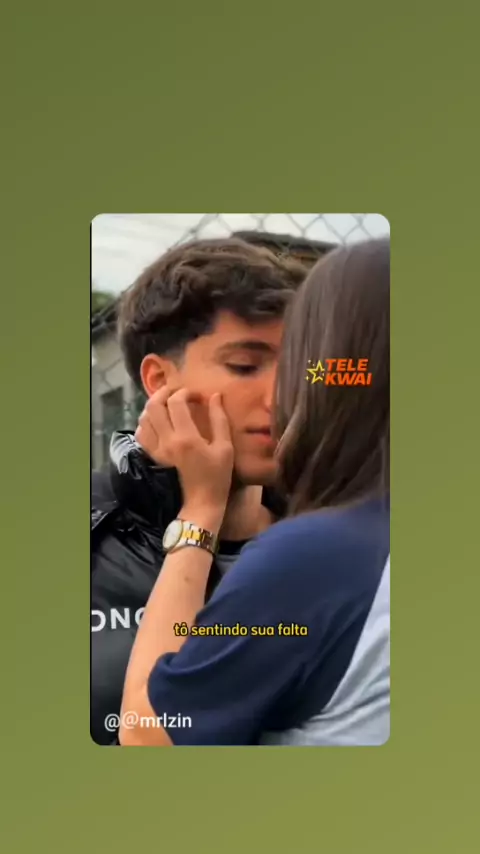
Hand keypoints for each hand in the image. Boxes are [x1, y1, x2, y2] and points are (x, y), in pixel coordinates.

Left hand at [135, 387, 233, 511]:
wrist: (201, 503)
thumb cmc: (217, 477)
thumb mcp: (225, 447)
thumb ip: (219, 419)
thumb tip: (215, 396)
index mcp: (186, 437)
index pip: (176, 402)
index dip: (186, 392)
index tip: (197, 396)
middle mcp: (166, 441)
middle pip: (153, 406)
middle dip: (164, 393)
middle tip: (176, 392)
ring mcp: (156, 450)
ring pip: (144, 419)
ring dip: (153, 407)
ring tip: (166, 405)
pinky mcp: (152, 457)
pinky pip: (141, 434)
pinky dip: (146, 423)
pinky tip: (157, 423)